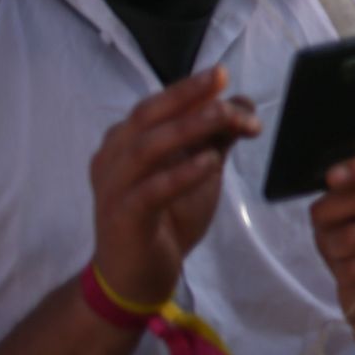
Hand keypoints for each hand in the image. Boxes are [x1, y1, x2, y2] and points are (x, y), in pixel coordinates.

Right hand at [90, 65, 260, 304]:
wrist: (133, 277)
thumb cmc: (165, 218)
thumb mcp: (194, 171)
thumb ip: (213, 138)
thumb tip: (241, 103)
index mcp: (125, 142)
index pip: (158, 105)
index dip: (191, 89)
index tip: (225, 77)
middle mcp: (112, 158)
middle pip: (147, 116)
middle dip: (186, 95)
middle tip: (222, 80)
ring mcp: (114, 188)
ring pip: (147, 148)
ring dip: (188, 128)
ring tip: (223, 116)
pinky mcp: (123, 219)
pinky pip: (150, 192)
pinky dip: (181, 174)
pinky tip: (210, 163)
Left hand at [311, 152, 354, 330]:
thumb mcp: (351, 206)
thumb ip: (345, 188)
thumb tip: (335, 181)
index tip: (331, 178)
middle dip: (328, 217)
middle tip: (328, 229)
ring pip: (350, 237)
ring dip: (332, 247)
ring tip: (342, 253)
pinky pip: (353, 269)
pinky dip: (341, 273)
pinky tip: (354, 274)